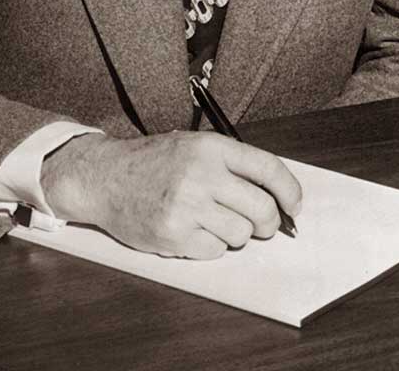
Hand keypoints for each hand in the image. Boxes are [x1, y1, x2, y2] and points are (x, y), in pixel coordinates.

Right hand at [40, 130, 301, 258]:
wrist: (105, 177)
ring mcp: (188, 206)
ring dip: (234, 234)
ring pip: (241, 235)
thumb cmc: (152, 162)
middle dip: (268, 223)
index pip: (268, 169)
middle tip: (259, 225)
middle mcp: (202, 174)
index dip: (290, 191)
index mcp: (211, 147)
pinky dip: (210, 246)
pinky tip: (192, 230)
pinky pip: (215, 251)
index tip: (294, 206)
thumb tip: (275, 195)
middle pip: (262, 210)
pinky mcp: (175, 235)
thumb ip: (230, 164)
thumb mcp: (192, 145)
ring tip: (212, 221)